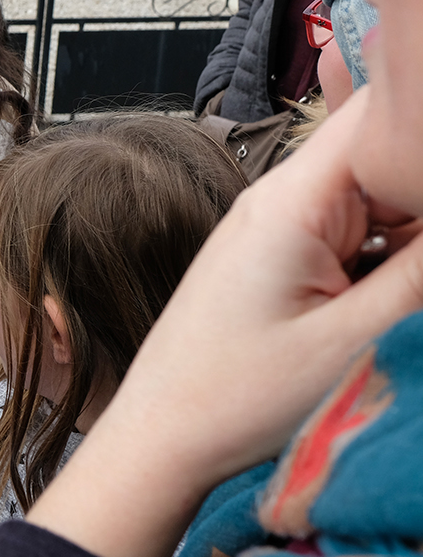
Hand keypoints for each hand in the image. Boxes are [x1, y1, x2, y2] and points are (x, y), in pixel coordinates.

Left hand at [29, 91, 422, 556]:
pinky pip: (357, 239)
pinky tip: (381, 307)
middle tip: (407, 286)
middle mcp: (280, 200)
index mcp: (291, 201)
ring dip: (412, 239)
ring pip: (381, 202)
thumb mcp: (355, 338)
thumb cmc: (234, 400)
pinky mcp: (281, 262)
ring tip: (376, 308)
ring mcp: (278, 230)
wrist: (160, 444)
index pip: (381, 112)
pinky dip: (386, 263)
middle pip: (389, 158)